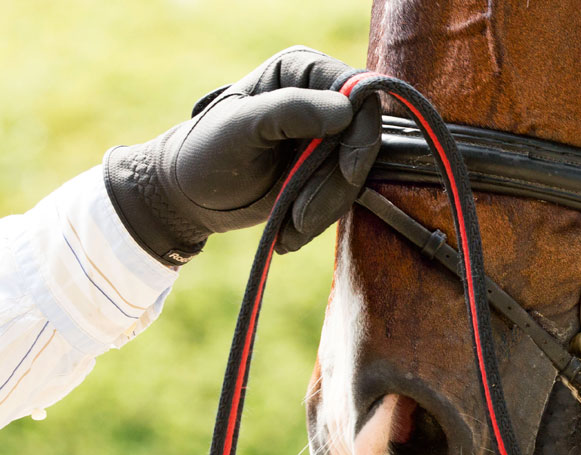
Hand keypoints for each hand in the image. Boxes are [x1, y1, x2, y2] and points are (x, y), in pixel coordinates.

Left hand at [104, 46, 380, 264]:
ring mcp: (329, 137)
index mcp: (301, 71)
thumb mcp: (241, 129)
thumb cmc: (206, 154)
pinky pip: (347, 195)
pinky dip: (322, 218)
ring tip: (290, 228)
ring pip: (357, 174)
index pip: (359, 93)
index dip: (361, 134)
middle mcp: (322, 98)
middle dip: (336, 185)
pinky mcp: (329, 171)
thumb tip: (347, 109)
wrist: (192, 196)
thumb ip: (290, 111)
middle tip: (302, 217)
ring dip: (326, 208)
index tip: (348, 173)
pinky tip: (292, 231)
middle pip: (363, 140)